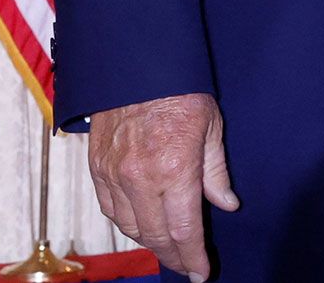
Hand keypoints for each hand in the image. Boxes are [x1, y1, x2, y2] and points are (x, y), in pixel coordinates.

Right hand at [88, 93, 236, 280]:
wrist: (135, 62)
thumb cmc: (180, 89)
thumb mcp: (211, 126)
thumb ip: (216, 173)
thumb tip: (226, 204)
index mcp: (174, 170)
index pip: (184, 230)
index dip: (193, 257)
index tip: (201, 272)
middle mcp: (140, 178)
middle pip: (156, 236)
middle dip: (173, 256)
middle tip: (186, 265)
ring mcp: (114, 174)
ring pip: (130, 227)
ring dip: (150, 242)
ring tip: (167, 248)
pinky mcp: (97, 167)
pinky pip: (110, 209)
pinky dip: (126, 223)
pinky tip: (141, 225)